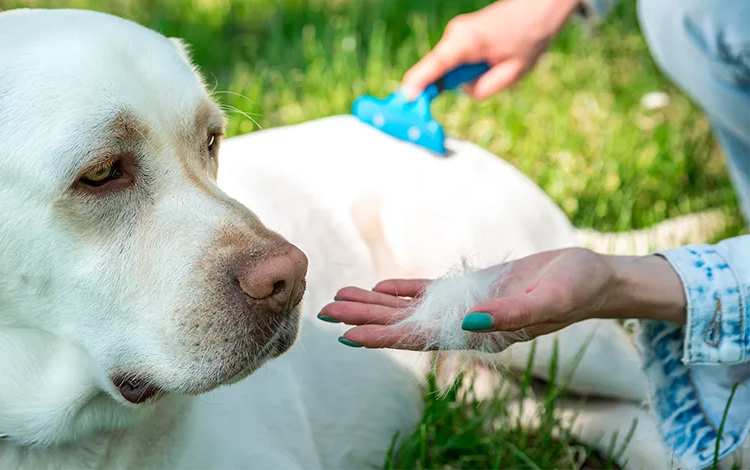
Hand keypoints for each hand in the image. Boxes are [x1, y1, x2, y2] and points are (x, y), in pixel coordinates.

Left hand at [319, 247, 686, 350]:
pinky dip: (401, 289)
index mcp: (477, 333)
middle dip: (364, 319)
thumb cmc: (574, 289)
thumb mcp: (546, 300)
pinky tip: (378, 286)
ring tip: (340, 297)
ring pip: (409, 307)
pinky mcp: (472, 289)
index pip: (418, 338)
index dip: (381, 336)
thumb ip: (508, 314)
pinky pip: (427, 291)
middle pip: (403, 324)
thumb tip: (467, 322)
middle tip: (324, 312)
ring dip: (375, 304)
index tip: (346, 336)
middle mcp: (463, 324)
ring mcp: (465, 307)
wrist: (594, 277)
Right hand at [401, 0, 581, 99]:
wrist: (539, 7)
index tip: (406, 97)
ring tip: (497, 63)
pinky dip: (465, 68)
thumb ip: (485, 88)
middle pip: (438, 69)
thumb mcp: (514, 73)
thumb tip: (463, 91)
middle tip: (463, 92)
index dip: (419, 82)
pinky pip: (453, 60)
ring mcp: (456, 32)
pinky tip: (492, 59)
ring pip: (448, 67)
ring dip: (466, 75)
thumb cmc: (530, 36)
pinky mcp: (460, 35)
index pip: (437, 64)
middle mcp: (456, 34)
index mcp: (468, 41)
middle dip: (448, 85)